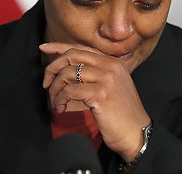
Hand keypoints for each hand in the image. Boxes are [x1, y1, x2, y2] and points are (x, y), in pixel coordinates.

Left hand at [40, 42, 150, 160]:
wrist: (138, 134)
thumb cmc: (122, 115)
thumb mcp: (113, 87)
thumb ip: (97, 74)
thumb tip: (68, 69)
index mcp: (114, 63)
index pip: (81, 48)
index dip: (60, 47)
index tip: (44, 48)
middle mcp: (111, 67)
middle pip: (72, 56)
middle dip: (52, 68)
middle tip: (46, 83)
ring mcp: (106, 80)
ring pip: (67, 74)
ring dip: (55, 89)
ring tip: (55, 101)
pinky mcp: (100, 94)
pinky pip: (69, 91)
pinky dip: (60, 99)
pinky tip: (60, 108)